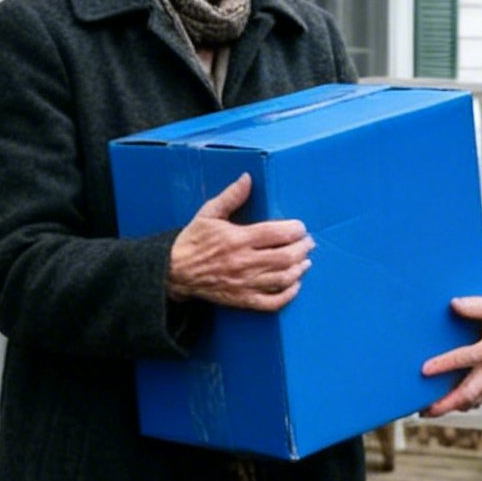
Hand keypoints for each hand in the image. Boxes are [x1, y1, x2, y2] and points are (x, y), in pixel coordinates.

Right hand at [167, 173, 312, 311]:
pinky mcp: (242, 300)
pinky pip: (272, 302)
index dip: (296, 230)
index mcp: (238, 238)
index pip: (278, 234)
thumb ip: (231, 196)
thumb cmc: (192, 241)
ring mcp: (244, 283)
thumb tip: (248, 178)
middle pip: (286, 257)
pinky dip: (288, 295)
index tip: (300, 227)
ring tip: (305, 262)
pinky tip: (294, 285)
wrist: (173, 272)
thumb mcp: (208, 213)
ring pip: (283, 279)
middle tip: (308, 243)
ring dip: (299, 270)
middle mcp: (244, 262)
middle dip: (302, 249)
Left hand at [419, 295, 481, 416]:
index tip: (425, 370)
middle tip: (424, 409)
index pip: (470, 357)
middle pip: (471, 391)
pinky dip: (461, 405)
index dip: (447, 364)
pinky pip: (479, 401)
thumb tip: (454, 304)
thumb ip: (476, 305)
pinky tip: (444, 404)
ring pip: (473, 401)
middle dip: (447, 403)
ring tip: (427, 410)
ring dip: (450, 407)